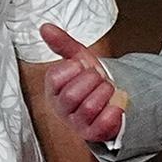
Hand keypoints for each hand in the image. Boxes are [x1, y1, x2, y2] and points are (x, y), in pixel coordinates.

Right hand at [39, 24, 126, 144]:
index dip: (74, 68)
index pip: (55, 77)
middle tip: (98, 79)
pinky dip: (115, 109)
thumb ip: (63, 44)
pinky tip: (115, 104)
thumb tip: (45, 27)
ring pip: (89, 106)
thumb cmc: (91, 81)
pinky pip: (105, 122)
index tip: (82, 67)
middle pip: (72, 94)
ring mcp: (76, 124)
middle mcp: (61, 109)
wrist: (111, 99)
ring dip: (105, 92)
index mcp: (53, 90)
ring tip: (107, 90)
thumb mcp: (78, 59)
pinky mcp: (94, 134)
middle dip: (93, 80)